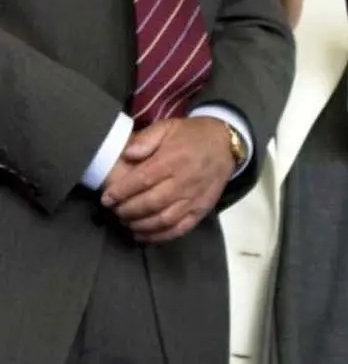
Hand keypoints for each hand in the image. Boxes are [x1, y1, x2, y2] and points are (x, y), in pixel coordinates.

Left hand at [101, 117, 238, 242]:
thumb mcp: (167, 127)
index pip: (142, 179)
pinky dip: (159, 236)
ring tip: (126, 222)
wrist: (225, 145)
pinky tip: (143, 236)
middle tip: (114, 210)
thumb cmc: (191, 135)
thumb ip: (146, 138)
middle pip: (150, 203)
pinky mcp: (201, 210)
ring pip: (163, 219)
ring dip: (140, 225)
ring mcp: (194, 199)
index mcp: (173, 160)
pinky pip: (179, 229)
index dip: (121, 192)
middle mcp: (184, 182)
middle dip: (127, 210)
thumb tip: (127, 154)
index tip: (106, 198)